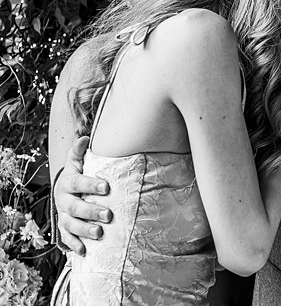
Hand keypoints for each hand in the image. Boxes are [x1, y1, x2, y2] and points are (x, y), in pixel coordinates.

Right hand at [54, 136, 111, 254]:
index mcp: (68, 183)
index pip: (78, 183)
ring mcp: (64, 216)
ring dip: (84, 229)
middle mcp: (63, 200)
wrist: (66, 192)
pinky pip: (67, 238)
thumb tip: (84, 137)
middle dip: (91, 211)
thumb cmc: (77, 176)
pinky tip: (84, 251)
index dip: (91, 185)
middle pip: (75, 207)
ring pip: (71, 224)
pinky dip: (74, 245)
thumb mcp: (77, 163)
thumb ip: (79, 152)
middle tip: (108, 215)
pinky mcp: (65, 229)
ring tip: (99, 233)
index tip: (107, 186)